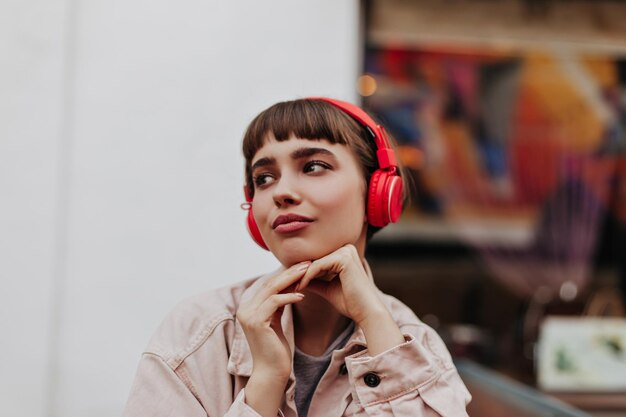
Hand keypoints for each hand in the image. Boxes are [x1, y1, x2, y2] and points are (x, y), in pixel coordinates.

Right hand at [236, 262, 308, 379]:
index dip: (286, 273)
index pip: (269, 284)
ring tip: (308, 273)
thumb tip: (288, 287)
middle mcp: (245, 308)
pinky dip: (289, 296)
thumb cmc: (276, 350)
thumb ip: (276, 304)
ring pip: (271, 289)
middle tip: (308, 262)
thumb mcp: (275, 321)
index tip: (304, 266)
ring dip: (291, 279)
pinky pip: (274, 302)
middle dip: (290, 272)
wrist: (271, 373)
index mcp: (248, 307)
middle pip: (270, 283)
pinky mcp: (256, 322)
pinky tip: (302, 295)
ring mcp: (248, 315)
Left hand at [295, 244, 384, 326]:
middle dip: (299, 274)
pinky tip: (299, 288)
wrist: (366, 312)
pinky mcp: (343, 258)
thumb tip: (297, 279)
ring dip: (300, 276)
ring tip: (288, 287)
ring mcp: (345, 251)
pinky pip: (317, 267)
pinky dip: (306, 277)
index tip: (288, 283)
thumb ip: (315, 281)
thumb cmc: (350, 303)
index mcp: (345, 253)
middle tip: (284, 285)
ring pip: (314, 263)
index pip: (318, 261)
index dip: (302, 273)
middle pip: (315, 260)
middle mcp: (346, 248)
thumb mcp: (328, 289)